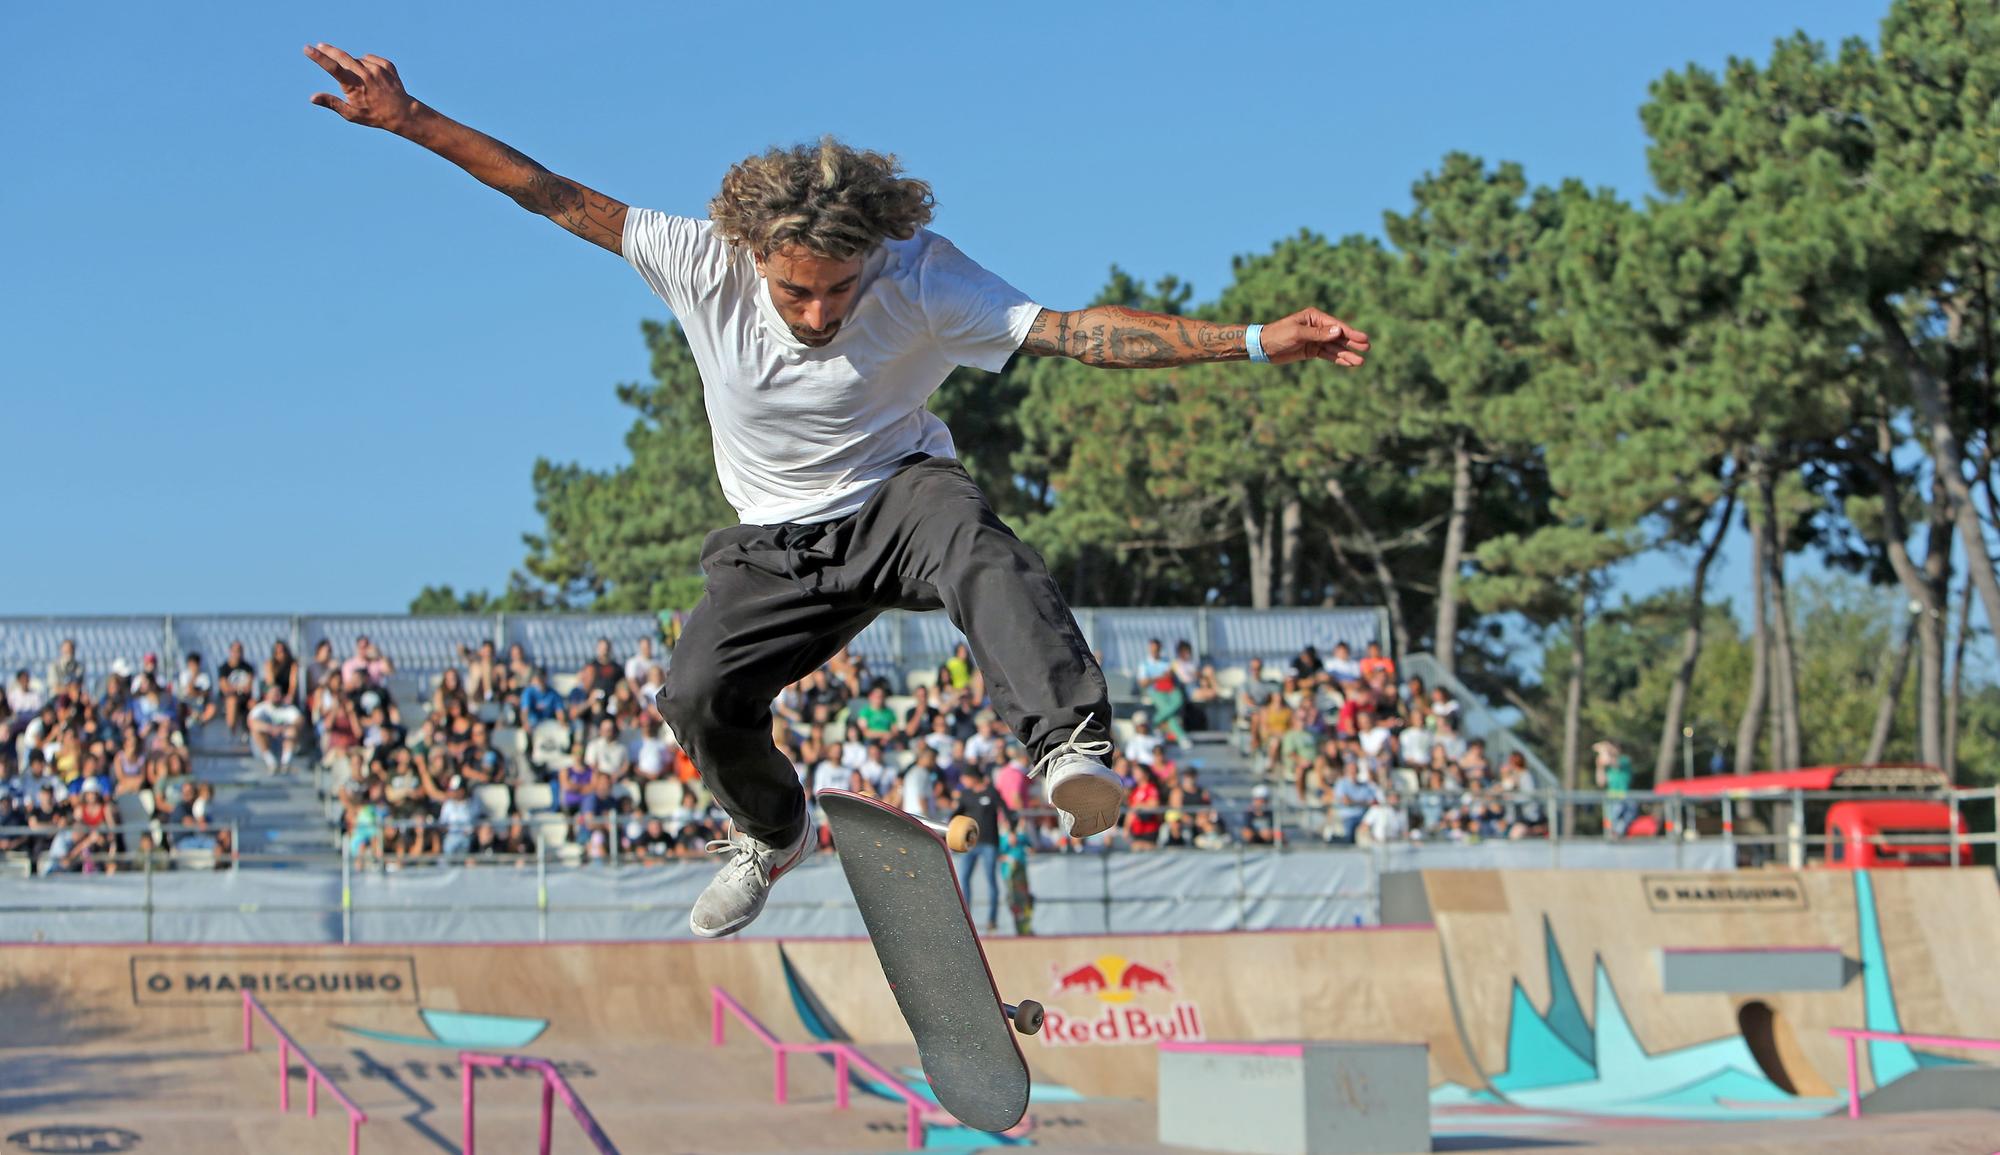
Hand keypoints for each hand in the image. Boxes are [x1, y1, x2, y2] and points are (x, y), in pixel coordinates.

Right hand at [304, 43, 420, 133]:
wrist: (402, 112)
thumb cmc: (373, 115)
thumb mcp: (351, 114)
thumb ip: (331, 103)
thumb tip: (312, 98)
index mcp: (355, 86)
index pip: (333, 68)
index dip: (319, 57)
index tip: (307, 48)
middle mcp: (366, 74)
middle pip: (342, 56)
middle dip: (329, 50)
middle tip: (320, 46)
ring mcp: (378, 68)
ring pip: (358, 60)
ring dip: (354, 66)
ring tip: (362, 83)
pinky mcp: (387, 64)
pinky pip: (370, 59)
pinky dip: (367, 65)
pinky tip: (372, 77)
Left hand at [1259, 308, 1370, 366]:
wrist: (1263, 346)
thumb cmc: (1278, 335)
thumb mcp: (1297, 334)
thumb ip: (1318, 334)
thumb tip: (1338, 331)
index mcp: (1314, 317)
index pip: (1336, 326)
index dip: (1350, 333)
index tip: (1363, 339)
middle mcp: (1317, 327)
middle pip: (1338, 336)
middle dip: (1352, 343)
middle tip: (1367, 348)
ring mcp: (1315, 339)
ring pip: (1334, 347)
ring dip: (1346, 354)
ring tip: (1360, 362)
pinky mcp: (1312, 350)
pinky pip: (1327, 354)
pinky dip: (1337, 359)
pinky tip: (1348, 363)